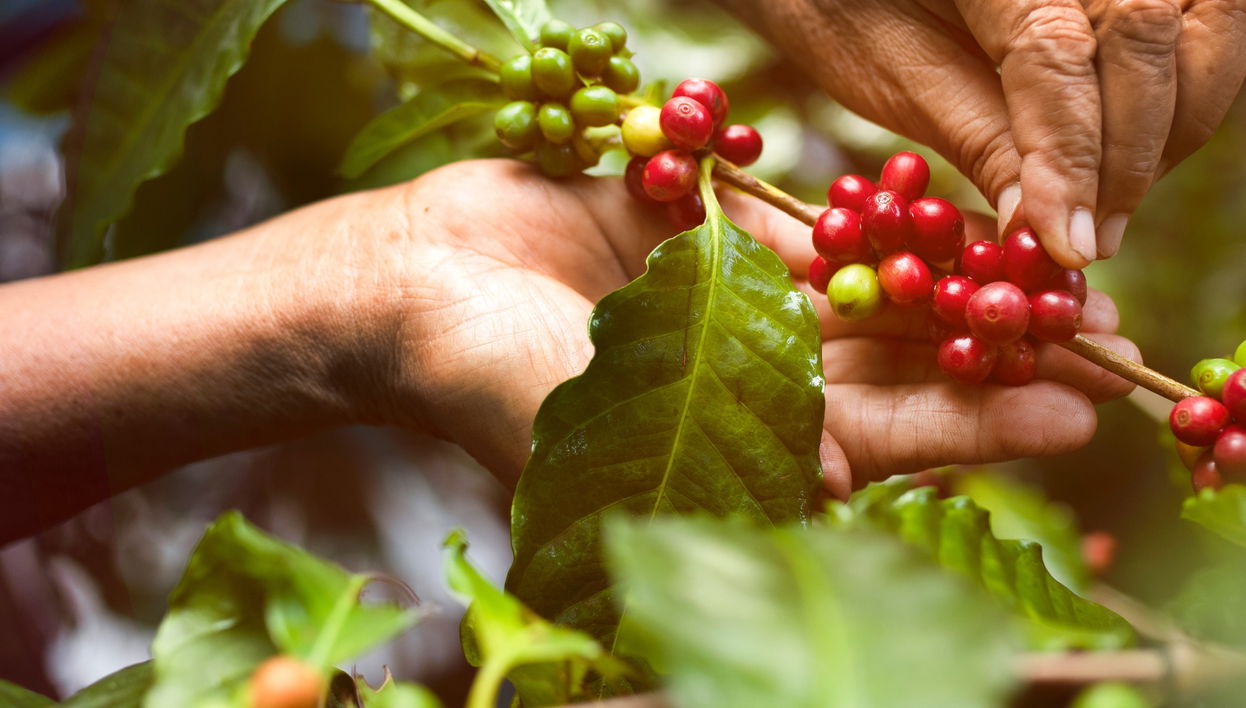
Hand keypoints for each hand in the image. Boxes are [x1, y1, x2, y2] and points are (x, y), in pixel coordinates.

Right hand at [0, 158, 1136, 542]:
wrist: (407, 284)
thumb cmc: (484, 375)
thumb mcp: (609, 424)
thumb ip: (726, 445)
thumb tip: (849, 477)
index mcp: (735, 441)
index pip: (879, 440)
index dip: (976, 427)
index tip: (1073, 410)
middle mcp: (746, 376)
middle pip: (893, 365)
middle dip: (989, 353)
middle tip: (1100, 336)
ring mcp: (727, 300)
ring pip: (862, 290)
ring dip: (949, 279)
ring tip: (1044, 264)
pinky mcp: (701, 231)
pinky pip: (801, 222)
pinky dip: (869, 214)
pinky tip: (942, 202)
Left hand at [719, 0, 1245, 265]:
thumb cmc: (843, 8)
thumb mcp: (893, 75)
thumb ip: (978, 137)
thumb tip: (1044, 232)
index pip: (1058, 54)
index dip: (1071, 159)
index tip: (1068, 247)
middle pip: (1152, 35)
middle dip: (1133, 155)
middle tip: (1089, 243)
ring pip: (1199, 29)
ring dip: (1172, 130)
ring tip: (1109, 212)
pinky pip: (1193, 25)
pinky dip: (1178, 98)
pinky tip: (1123, 160)